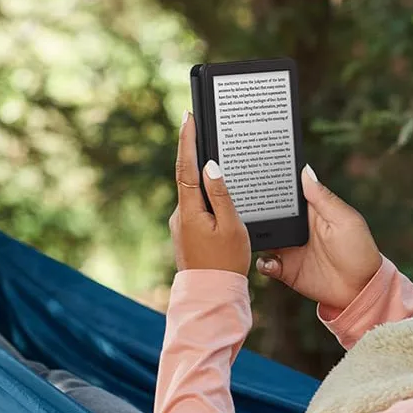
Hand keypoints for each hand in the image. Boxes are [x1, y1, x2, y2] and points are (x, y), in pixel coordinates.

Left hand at [169, 112, 250, 275]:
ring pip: (194, 193)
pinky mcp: (187, 233)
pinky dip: (207, 197)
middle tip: (203, 127)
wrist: (211, 296)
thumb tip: (211, 166)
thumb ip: (221, 194)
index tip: (188, 117)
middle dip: (197, 153)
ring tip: (222, 163)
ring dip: (205, 178)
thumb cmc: (226, 263)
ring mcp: (181, 224)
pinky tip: (222, 201)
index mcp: (190, 210)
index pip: (186, 166)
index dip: (187, 140)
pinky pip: (197, 207)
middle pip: (189, 176)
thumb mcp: (231, 226)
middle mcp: (180, 214)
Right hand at [256, 166, 381, 308]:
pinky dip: (263, 263)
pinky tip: (269, 262)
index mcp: (311, 211)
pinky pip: (266, 264)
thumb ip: (322, 198)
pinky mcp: (285, 269)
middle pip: (270, 215)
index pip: (287, 194)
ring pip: (263, 238)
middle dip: (255, 211)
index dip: (272, 185)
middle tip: (241, 207)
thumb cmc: (359, 250)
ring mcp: (289, 249)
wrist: (360, 290)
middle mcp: (296, 228)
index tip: (255, 174)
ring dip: (254, 237)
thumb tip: (306, 170)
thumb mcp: (344, 220)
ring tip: (248, 235)